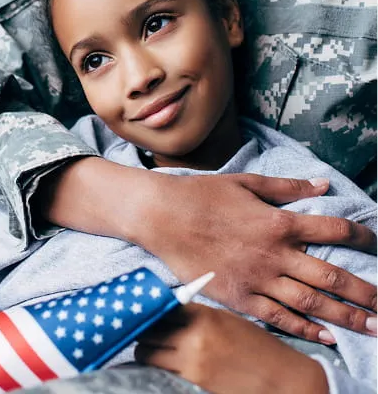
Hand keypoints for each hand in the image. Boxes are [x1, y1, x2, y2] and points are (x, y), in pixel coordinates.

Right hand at [125, 170, 376, 343]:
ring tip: (372, 327)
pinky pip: (278, 316)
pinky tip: (325, 335)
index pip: (333, 230)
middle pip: (332, 276)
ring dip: (346, 316)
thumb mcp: (245, 183)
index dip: (361, 236)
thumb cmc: (201, 195)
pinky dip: (304, 327)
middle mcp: (274, 254)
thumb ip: (286, 188)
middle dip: (366, 292)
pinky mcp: (239, 297)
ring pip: (311, 302)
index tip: (376, 243)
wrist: (162, 216)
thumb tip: (321, 184)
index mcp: (278, 222)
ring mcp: (257, 279)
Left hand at [134, 304, 328, 393]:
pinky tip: (162, 364)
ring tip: (151, 348)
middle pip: (147, 331)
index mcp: (204, 316)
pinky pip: (161, 373)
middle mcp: (194, 338)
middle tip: (143, 330)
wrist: (286, 382)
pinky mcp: (192, 385)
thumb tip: (166, 310)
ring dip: (145, 350)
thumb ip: (196, 315)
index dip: (150, 308)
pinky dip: (157, 368)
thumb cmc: (258, 348)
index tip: (144, 309)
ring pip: (147, 354)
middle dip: (142, 330)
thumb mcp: (227, 320)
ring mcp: (191, 364)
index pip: (161, 307)